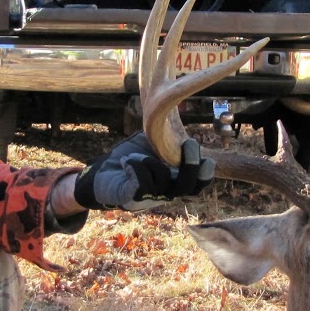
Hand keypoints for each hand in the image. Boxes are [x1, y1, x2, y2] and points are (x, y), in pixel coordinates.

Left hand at [73, 132, 215, 209]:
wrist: (102, 173)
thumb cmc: (130, 157)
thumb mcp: (150, 142)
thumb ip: (165, 133)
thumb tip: (174, 112)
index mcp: (175, 177)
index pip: (198, 182)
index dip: (206, 173)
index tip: (207, 158)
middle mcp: (167, 190)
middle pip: (189, 186)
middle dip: (191, 164)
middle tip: (188, 143)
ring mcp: (152, 197)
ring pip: (163, 180)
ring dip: (149, 161)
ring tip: (134, 154)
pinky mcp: (135, 198)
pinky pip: (142, 183)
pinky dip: (135, 167)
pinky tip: (126, 162)